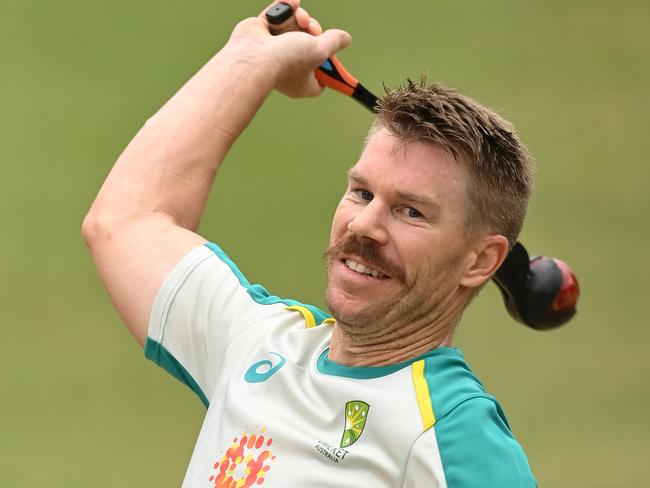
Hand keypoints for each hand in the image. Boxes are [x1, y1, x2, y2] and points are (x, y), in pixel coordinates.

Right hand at [225, 1, 350, 97]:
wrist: (254, 56)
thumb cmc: (287, 60)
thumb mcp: (320, 50)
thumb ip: (334, 42)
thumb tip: (346, 39)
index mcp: (302, 81)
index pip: (321, 76)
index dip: (328, 65)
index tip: (331, 55)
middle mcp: (288, 67)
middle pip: (310, 44)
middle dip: (313, 32)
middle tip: (311, 30)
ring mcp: (274, 50)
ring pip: (295, 27)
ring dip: (300, 17)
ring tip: (297, 18)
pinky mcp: (262, 33)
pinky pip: (278, 15)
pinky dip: (285, 7)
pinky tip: (291, 3)